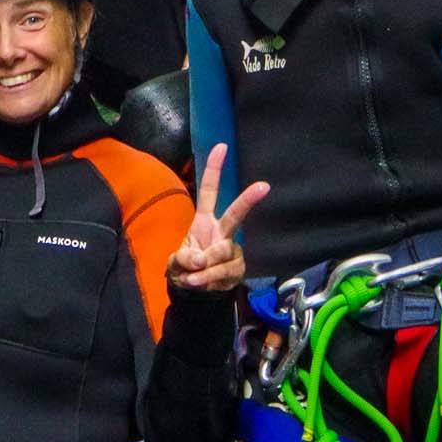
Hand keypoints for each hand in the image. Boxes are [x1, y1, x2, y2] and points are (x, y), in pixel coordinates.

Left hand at [167, 143, 268, 293]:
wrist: (196, 294)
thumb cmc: (187, 267)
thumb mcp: (177, 262)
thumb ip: (184, 258)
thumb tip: (201, 259)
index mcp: (204, 221)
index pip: (210, 191)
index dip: (214, 169)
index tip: (222, 146)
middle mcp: (221, 231)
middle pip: (236, 214)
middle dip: (248, 199)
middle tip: (264, 185)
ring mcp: (232, 250)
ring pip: (223, 252)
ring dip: (205, 268)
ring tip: (193, 277)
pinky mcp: (239, 268)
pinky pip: (224, 273)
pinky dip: (208, 280)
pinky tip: (201, 284)